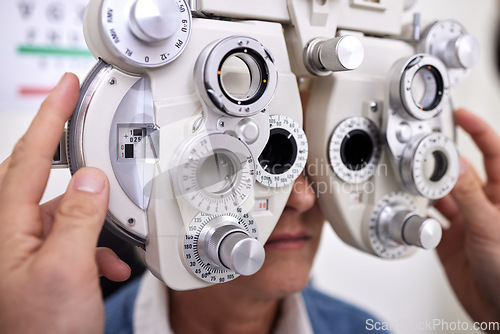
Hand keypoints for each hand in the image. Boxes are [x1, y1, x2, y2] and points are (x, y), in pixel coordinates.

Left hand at [0, 73, 130, 333]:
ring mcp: (27, 252)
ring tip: (113, 233)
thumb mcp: (64, 272)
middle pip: (35, 173)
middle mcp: (11, 235)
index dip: (51, 116)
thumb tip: (91, 179)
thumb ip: (77, 219)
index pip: (30, 156)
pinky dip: (96, 243)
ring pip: (62, 209)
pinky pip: (72, 238)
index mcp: (6, 227)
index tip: (66, 87)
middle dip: (63, 147)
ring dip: (92, 214)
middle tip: (83, 123)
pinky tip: (111, 263)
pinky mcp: (45, 267)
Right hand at [435, 109, 499, 328]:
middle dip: (443, 162)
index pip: (494, 153)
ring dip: (427, 189)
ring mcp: (465, 223)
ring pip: (441, 195)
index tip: (460, 115)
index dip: (479, 131)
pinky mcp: (447, 240)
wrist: (499, 313)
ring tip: (415, 183)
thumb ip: (469, 195)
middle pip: (461, 172)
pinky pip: (428, 219)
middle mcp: (485, 206)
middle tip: (424, 152)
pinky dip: (418, 213)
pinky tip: (413, 209)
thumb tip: (452, 167)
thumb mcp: (491, 227)